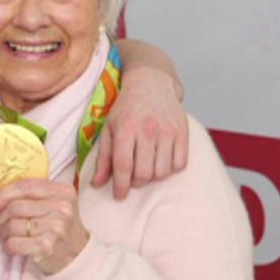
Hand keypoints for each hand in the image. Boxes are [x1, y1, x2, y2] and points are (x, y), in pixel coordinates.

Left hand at [0, 178, 88, 274]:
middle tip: (1, 221)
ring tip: (7, 235)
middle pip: (15, 206)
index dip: (4, 194)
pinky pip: (14, 243)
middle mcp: (61, 208)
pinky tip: (10, 246)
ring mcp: (55, 227)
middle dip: (2, 215)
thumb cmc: (59, 226)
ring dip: (3, 232)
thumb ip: (34, 194)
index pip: (26, 186)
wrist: (77, 254)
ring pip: (12, 225)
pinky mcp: (47, 246)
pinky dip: (7, 246)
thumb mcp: (55, 203)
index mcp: (62, 191)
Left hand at [93, 66, 187, 199]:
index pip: (123, 166)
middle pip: (144, 173)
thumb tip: (97, 184)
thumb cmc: (127, 108)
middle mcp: (148, 130)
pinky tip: (161, 161)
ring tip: (146, 167)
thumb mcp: (109, 128)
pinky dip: (170, 169)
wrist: (151, 82)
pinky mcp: (183, 132)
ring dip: (153, 177)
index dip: (120, 186)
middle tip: (133, 178)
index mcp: (126, 128)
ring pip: (162, 172)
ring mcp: (168, 131)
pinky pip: (179, 164)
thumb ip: (104, 157)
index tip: (119, 196)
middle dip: (136, 182)